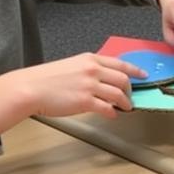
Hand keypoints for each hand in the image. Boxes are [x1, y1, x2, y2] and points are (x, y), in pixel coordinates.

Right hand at [0, 54, 145, 132]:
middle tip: (130, 97)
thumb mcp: (71, 66)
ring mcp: (90, 85)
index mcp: (89, 59)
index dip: (135, 70)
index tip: (143, 75)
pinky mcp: (85, 101)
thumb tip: (102, 80)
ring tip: (125, 108)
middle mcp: (92, 70)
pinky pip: (107, 108)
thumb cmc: (46, 79)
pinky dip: (112, 112)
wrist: (30, 88)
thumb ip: (88, 70)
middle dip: (130, 90)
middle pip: (123, 80)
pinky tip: (111, 114)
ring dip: (125, 103)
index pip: (120, 63)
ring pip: (119, 95)